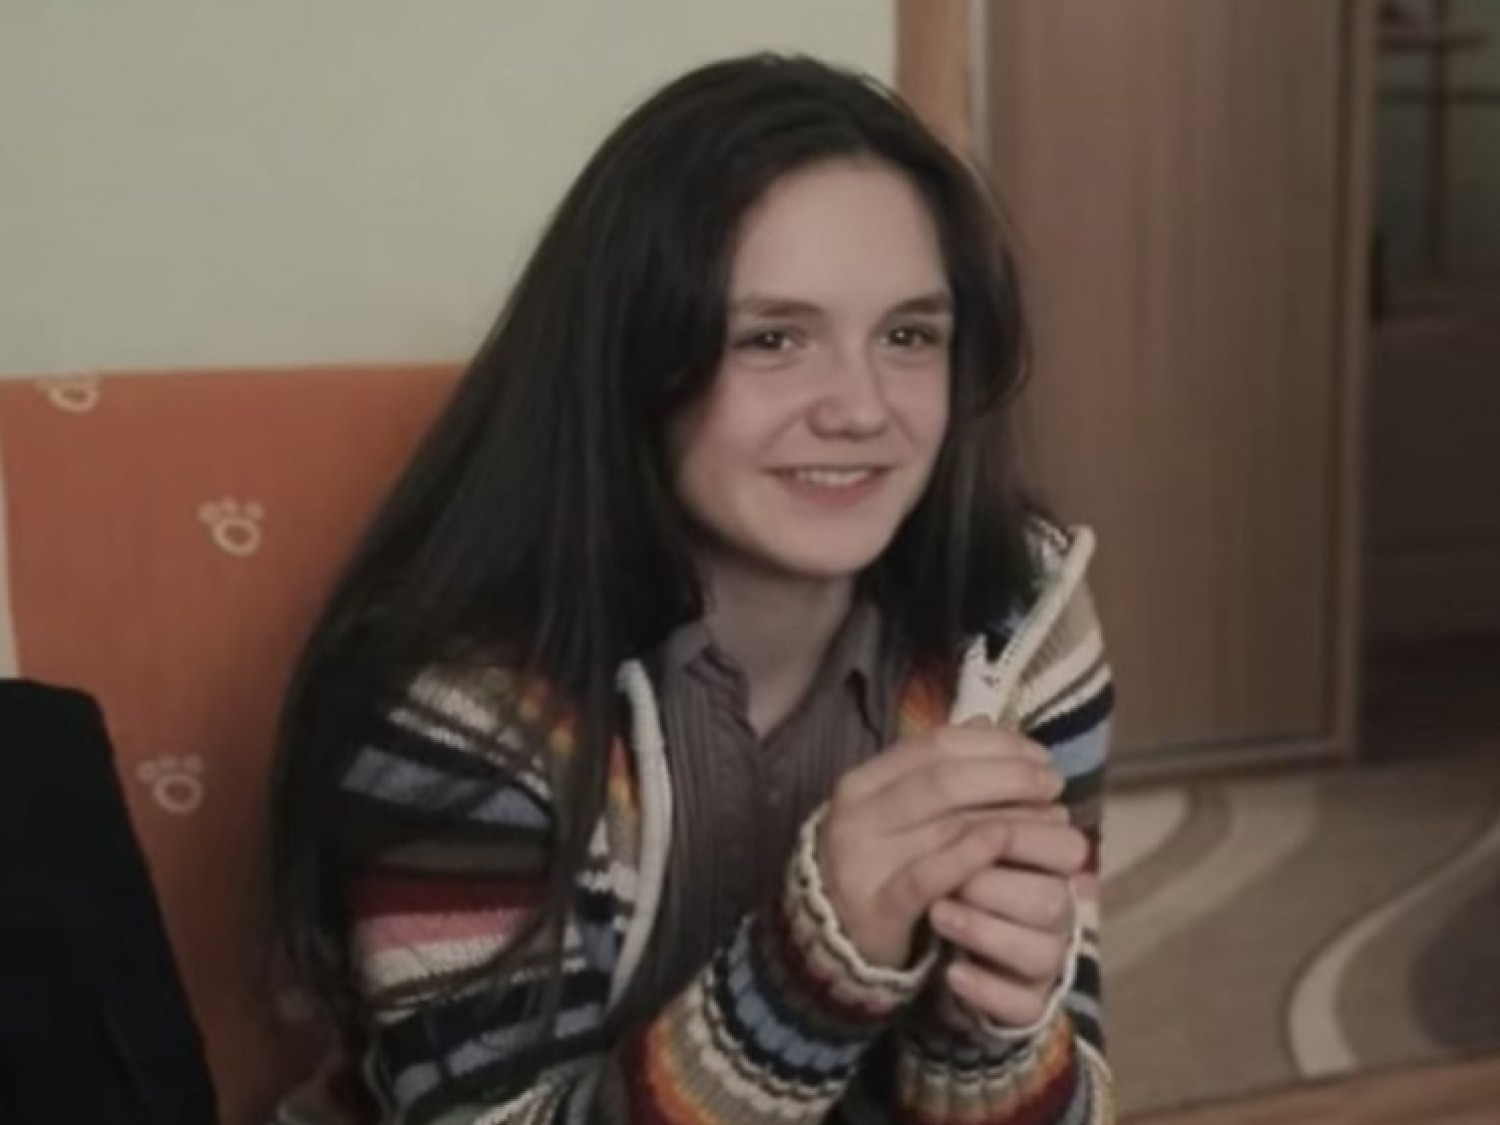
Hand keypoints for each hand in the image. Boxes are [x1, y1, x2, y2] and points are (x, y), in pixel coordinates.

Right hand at [815, 725, 1064, 968]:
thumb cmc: (878, 862)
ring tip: (1051, 819)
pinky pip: (929, 875)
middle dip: (1008, 777)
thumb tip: (987, 723)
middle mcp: (858, 816)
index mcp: (862, 782)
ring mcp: (864, 861)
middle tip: (1052, 783)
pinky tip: (1003, 843)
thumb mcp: (895, 808)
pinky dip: (969, 855)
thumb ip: (935, 769)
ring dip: (1009, 818)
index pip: (934, 746)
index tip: (1039, 754)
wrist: (831, 935)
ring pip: (945, 826)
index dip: (993, 744)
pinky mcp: (878, 907)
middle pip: (944, 781)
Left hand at [928, 805, 1087, 1028]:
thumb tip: (984, 736)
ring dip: (984, 931)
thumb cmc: (955, 877)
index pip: (1063, 847)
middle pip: (1052, 900)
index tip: (966, 819)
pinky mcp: (1022, 1005)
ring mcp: (1042, 962)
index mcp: (1050, 865)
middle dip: (995, 883)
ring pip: (1040, 954)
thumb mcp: (960, 834)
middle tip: (945, 874)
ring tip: (938, 913)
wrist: (945, 952)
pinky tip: (954, 975)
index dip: (1017, 831)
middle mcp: (1055, 912)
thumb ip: (974, 792)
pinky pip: (1020, 1006)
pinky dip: (985, 989)